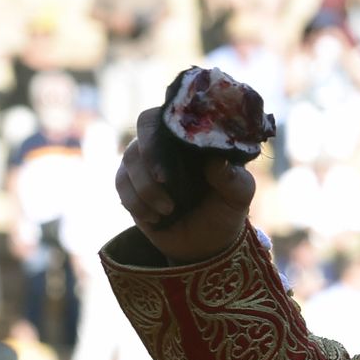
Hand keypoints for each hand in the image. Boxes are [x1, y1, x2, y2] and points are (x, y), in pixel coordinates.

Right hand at [114, 104, 254, 264]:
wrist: (206, 243)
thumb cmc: (224, 211)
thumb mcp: (238, 197)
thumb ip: (234, 180)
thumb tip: (218, 162)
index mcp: (192, 137)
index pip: (169, 116)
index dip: (162, 135)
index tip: (168, 168)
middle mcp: (166, 142)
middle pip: (143, 132)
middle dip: (149, 160)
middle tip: (163, 183)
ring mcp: (145, 159)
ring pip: (129, 160)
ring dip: (145, 189)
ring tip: (168, 210)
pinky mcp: (130, 181)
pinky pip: (121, 183)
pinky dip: (136, 202)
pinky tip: (155, 218)